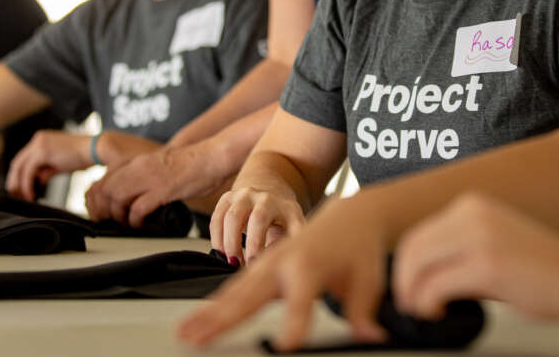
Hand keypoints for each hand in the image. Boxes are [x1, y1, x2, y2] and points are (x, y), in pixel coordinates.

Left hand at [5, 130, 92, 199]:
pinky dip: (27, 184)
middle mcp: (38, 139)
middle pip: (18, 162)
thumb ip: (48, 170)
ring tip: (24, 197)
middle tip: (16, 195)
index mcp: (42, 139)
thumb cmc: (83, 156)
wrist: (95, 150)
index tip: (19, 189)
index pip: (24, 158)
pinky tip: (32, 194)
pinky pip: (28, 171)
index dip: (19, 175)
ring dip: (19, 185)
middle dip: (15, 180)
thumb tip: (40, 179)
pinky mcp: (42, 151)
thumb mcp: (61, 164)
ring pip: (20, 167)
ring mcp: (39, 144)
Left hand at [85, 138, 221, 227]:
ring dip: (118, 215)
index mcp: (138, 162)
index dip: (98, 198)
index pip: (104, 179)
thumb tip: (134, 194)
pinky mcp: (163, 189)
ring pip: (117, 198)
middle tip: (112, 221)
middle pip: (105, 189)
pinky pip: (138, 208)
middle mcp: (139, 167)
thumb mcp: (159, 165)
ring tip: (126, 223)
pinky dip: (135, 220)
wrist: (212, 156)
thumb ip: (144, 175)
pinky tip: (141, 224)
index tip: (103, 211)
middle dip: (104, 209)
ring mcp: (150, 177)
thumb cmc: (191, 163)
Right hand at [178, 195, 387, 350]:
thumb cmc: (358, 248)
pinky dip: (215, 302)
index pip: (301, 302)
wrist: (350, 215)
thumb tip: (371, 336)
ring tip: (187, 331)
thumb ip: (361, 310)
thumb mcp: (368, 279)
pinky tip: (199, 319)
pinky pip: (236, 285)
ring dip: (209, 311)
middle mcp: (283, 262)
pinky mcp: (263, 264)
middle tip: (198, 338)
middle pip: (250, 294)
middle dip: (223, 318)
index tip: (284, 347)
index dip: (293, 325)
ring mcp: (269, 261)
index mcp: (311, 266)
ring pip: (235, 289)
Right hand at [211, 185, 305, 265]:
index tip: (252, 263)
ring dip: (225, 243)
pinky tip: (221, 253)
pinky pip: (216, 219)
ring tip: (229, 262)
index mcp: (278, 204)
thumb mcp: (294, 230)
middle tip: (237, 264)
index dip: (254, 242)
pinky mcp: (227, 198)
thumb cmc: (284, 220)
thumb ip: (287, 246)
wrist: (274, 197)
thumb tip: (272, 262)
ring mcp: (241, 195)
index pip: (260, 220)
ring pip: (226, 218)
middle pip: (238, 217)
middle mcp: (259, 196)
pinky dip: (216, 238)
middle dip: (235, 243)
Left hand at [393, 193, 558, 320]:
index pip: (418, 234)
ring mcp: (478, 237)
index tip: (408, 289)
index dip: (405, 266)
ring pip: (418, 265)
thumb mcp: (492, 245)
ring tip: (424, 310)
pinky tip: (439, 311)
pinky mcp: (485, 264)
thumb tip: (421, 279)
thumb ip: (459, 254)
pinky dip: (428, 302)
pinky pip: (435, 285)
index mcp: (471, 206)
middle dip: (403, 281)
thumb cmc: (543, 269)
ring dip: (412, 293)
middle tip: (409, 304)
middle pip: (412, 247)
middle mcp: (471, 214)